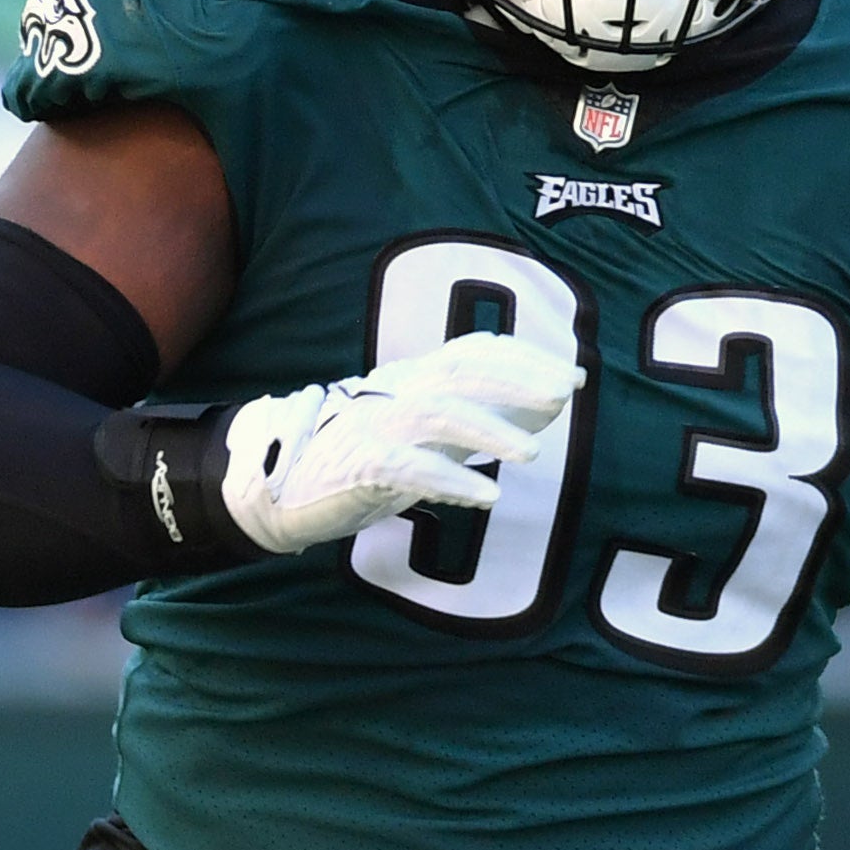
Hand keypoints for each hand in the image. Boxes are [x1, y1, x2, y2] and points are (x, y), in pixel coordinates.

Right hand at [218, 333, 585, 552]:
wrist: (278, 489)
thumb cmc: (360, 459)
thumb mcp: (422, 432)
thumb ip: (476, 418)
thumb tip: (546, 406)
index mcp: (411, 378)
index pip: (472, 351)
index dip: (524, 358)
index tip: (571, 375)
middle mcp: (395, 391)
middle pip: (461, 369)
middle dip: (518, 378)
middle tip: (565, 396)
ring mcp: (374, 425)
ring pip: (438, 412)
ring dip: (490, 431)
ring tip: (532, 455)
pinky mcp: (357, 466)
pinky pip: (408, 467)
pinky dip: (451, 480)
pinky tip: (487, 497)